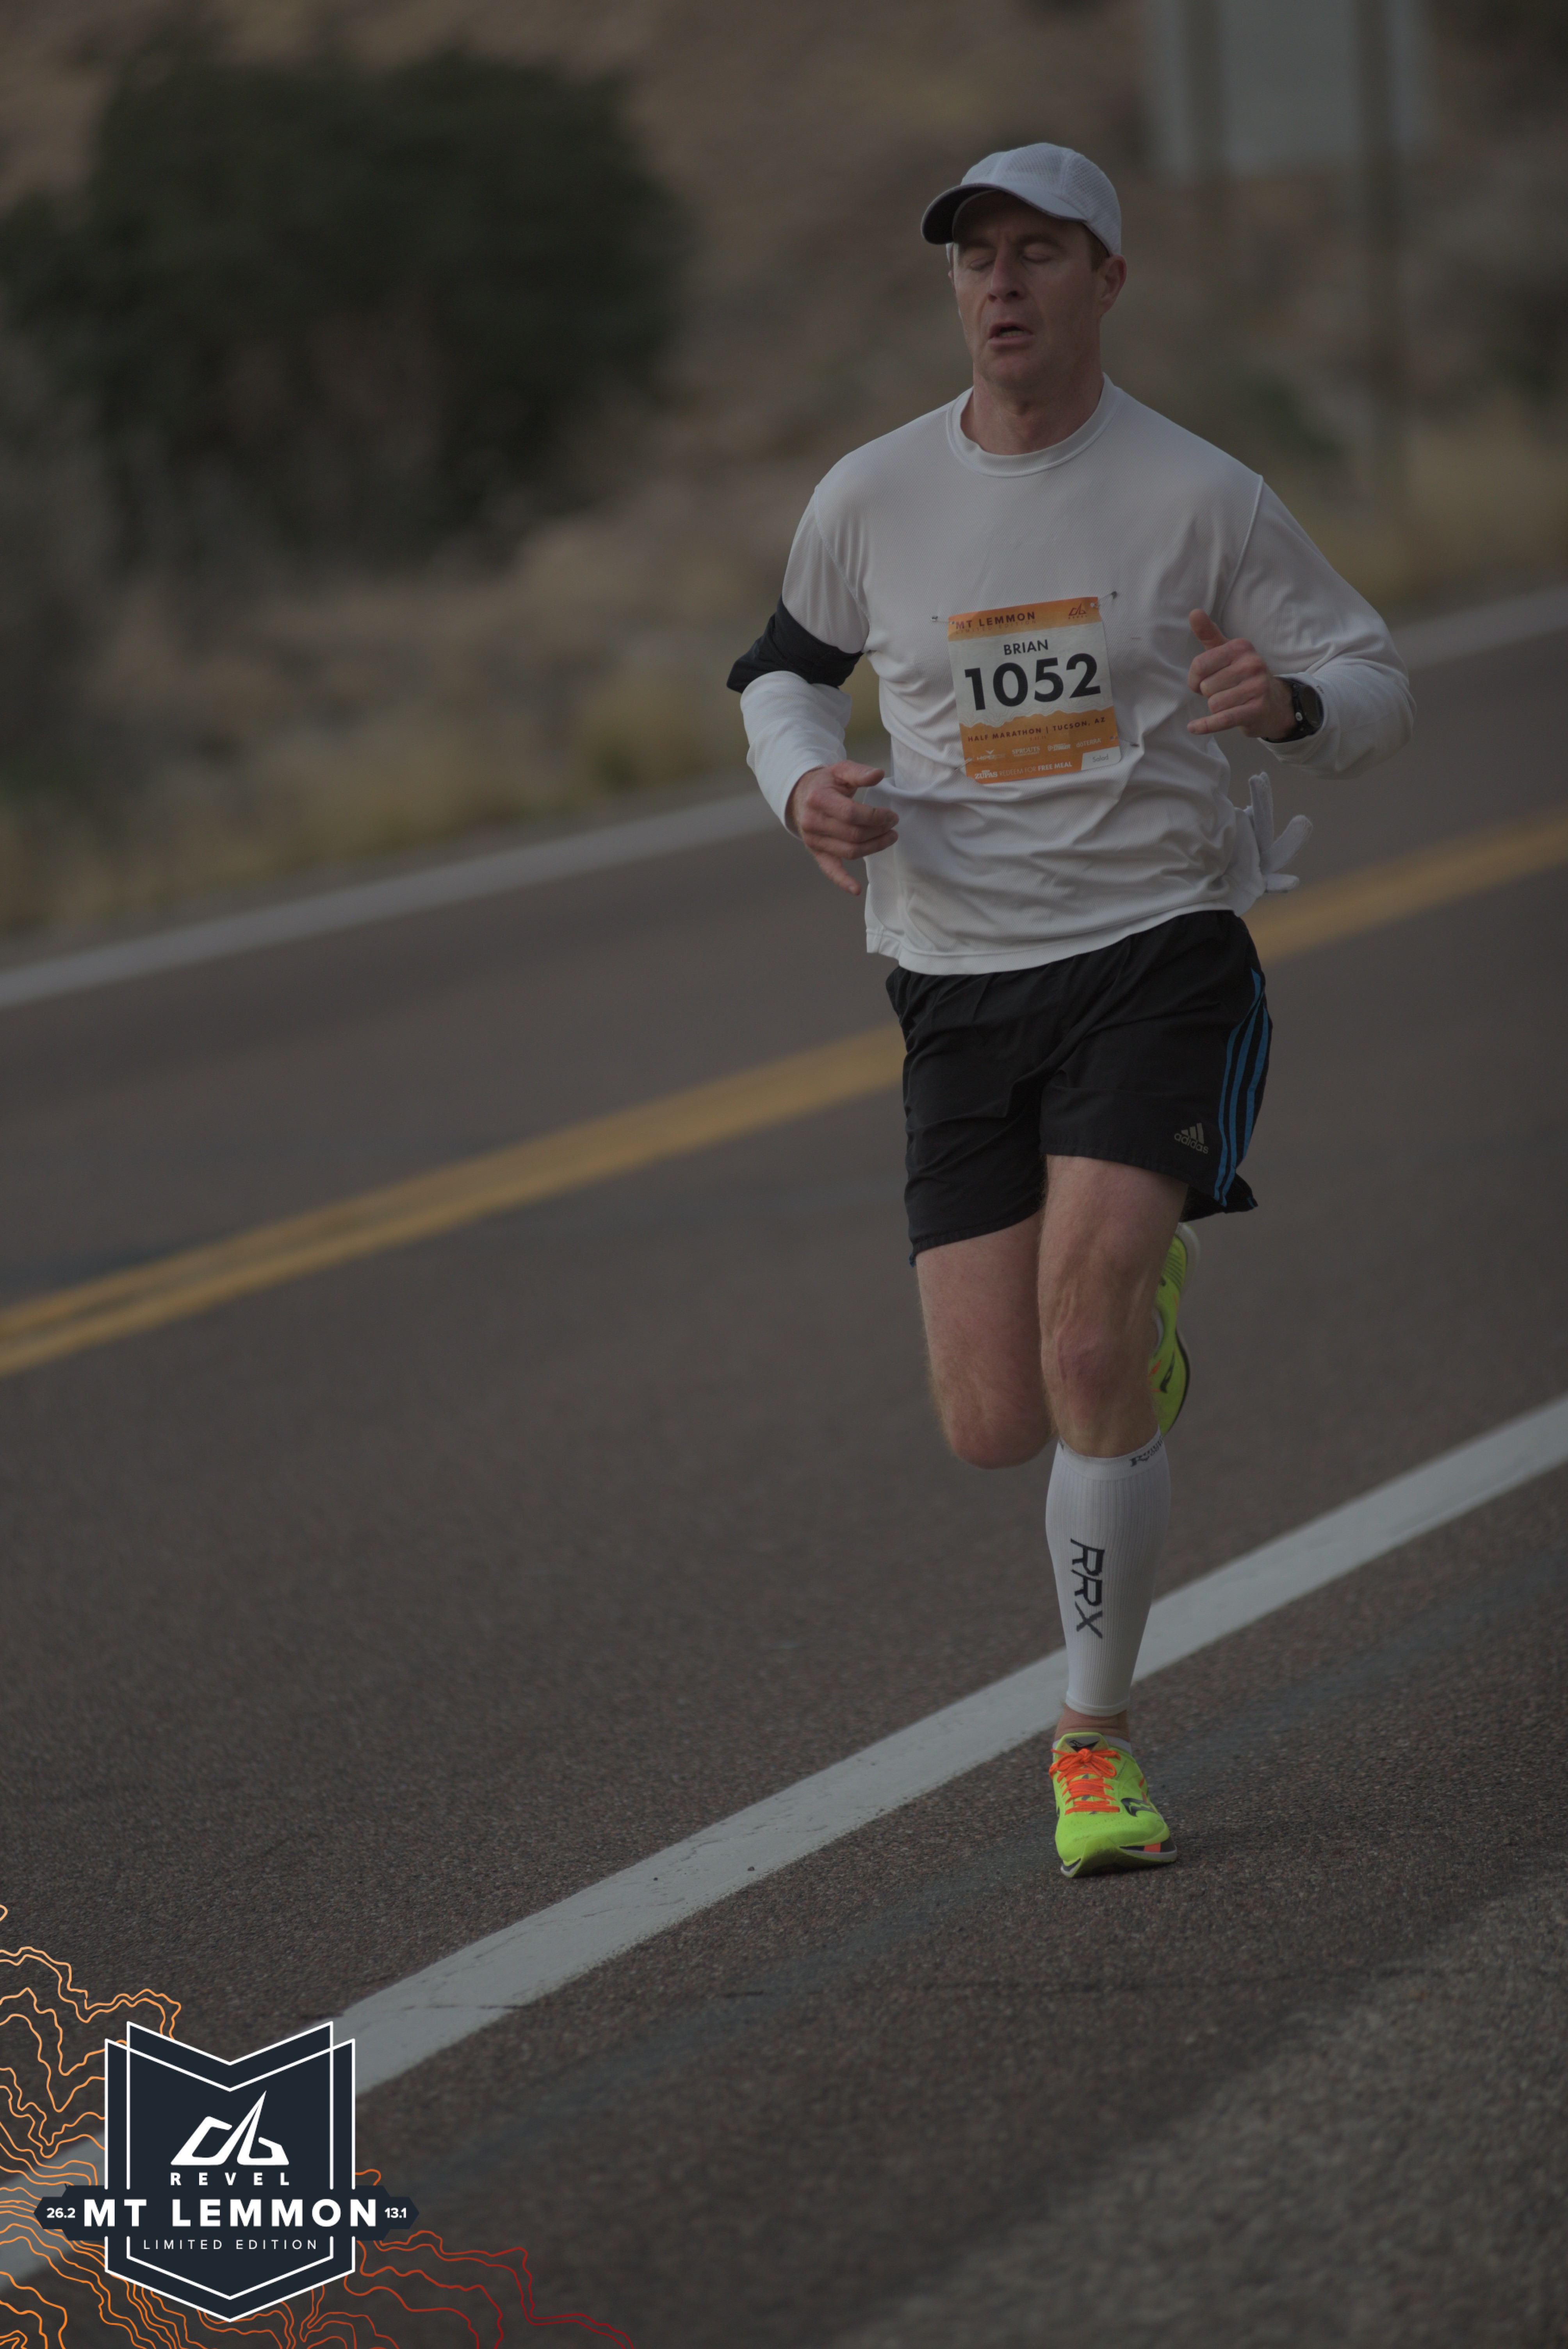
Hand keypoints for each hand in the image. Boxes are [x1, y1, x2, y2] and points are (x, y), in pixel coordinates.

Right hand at [786, 760, 896, 896]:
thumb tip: (878, 775)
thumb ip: (859, 772)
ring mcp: (813, 840)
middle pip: (854, 835)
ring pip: (849, 851)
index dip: (877, 817)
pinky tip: (856, 889)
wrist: (800, 795)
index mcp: (819, 800)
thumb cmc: (825, 783)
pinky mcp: (816, 851)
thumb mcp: (840, 771)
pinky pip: (830, 869)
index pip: (853, 814)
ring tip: (889, 838)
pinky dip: (843, 881)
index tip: (892, 816)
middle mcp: (813, 822)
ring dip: (874, 848)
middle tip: (893, 825)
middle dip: (879, 831)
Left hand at [1186, 610, 1295, 739]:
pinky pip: (1223, 719)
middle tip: (1223, 693)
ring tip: (1231, 703)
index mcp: (1241, 647)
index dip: (1195, 679)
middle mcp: (1252, 664)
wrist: (1275, 703)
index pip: (1199, 665)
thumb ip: (1209, 634)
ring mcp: (1257, 687)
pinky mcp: (1257, 709)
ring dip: (1216, 708)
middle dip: (1209, 694)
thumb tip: (1194, 612)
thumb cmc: (1243, 676)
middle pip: (1207, 687)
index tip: (1202, 682)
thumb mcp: (1228, 652)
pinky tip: (1194, 727)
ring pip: (1214, 704)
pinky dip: (1206, 725)